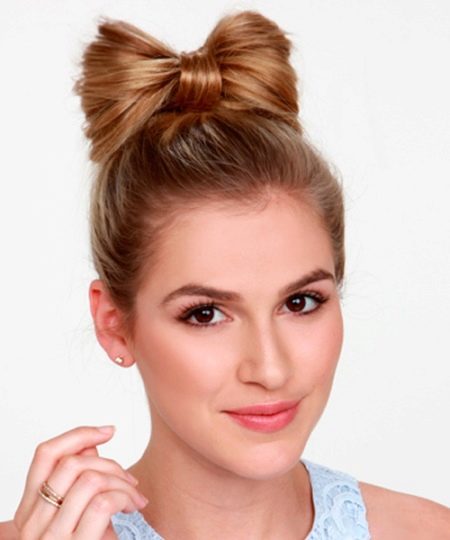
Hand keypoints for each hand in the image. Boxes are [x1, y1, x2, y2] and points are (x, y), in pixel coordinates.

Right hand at [13, 425, 148, 538]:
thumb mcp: (78, 514)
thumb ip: (79, 479)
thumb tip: (92, 443)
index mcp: (29, 510)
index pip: (44, 454)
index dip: (78, 434)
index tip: (109, 431)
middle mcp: (32, 524)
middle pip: (72, 463)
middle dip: (110, 463)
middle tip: (129, 480)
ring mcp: (50, 539)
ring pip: (89, 479)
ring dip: (122, 481)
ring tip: (134, 496)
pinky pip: (103, 502)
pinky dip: (125, 497)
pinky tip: (134, 507)